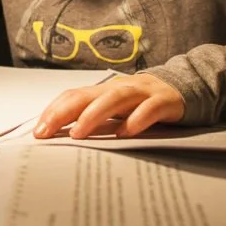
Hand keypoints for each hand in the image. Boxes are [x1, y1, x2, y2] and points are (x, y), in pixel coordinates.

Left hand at [34, 73, 185, 139]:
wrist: (187, 88)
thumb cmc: (145, 104)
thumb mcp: (118, 110)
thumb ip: (97, 119)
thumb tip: (64, 137)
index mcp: (105, 91)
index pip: (73, 96)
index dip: (54, 111)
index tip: (38, 131)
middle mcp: (120, 88)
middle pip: (87, 95)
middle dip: (63, 113)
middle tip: (47, 133)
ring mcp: (143, 92)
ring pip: (115, 98)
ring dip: (94, 115)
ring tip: (78, 133)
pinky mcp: (165, 101)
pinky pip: (150, 108)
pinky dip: (136, 119)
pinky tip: (125, 132)